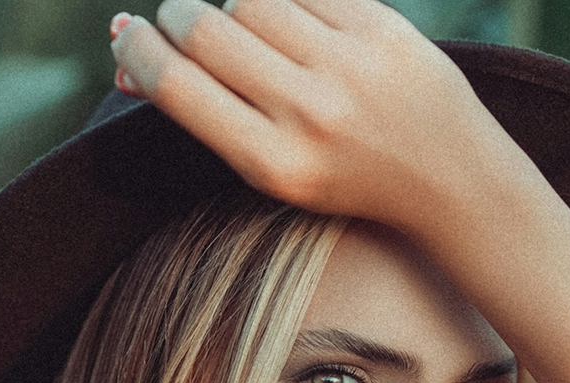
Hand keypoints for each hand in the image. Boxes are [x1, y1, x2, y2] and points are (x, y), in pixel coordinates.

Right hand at [109, 0, 520, 232]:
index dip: (138, 51)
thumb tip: (122, 60)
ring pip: (249, 0)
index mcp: (274, 163)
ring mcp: (349, 67)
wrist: (448, 178)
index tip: (126, 36)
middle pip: (205, 29)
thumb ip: (204, 115)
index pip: (178, 86)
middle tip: (178, 21)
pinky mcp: (382, 28)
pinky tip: (286, 18)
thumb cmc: (343, 174)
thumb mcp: (272, 167)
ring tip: (240, 27)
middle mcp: (310, 115)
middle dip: (177, 17)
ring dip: (231, 6)